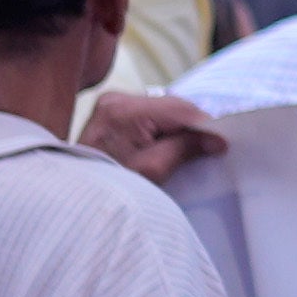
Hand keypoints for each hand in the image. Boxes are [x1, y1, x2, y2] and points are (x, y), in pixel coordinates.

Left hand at [82, 89, 223, 181]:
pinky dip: (163, 127)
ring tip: (185, 150)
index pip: (179, 108)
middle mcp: (115, 99)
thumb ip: (185, 149)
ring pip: (162, 108)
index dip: (204, 125)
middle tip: (206, 150)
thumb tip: (218, 140)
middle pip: (171, 105)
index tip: (221, 144)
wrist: (75, 197)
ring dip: (178, 127)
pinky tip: (167, 144)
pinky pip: (149, 113)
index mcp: (122, 111)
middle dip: (191, 127)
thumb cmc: (111, 188)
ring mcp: (111, 102)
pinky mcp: (111, 110)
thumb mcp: (153, 171)